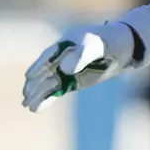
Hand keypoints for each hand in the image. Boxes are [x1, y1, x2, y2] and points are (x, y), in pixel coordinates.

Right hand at [21, 21, 138, 111]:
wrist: (123, 47)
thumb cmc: (109, 41)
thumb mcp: (97, 46)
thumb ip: (81, 55)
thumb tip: (64, 69)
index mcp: (64, 44)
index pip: (48, 57)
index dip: (38, 67)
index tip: (28, 77)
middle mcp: (62, 58)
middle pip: (44, 73)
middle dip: (34, 85)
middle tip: (25, 97)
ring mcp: (66, 70)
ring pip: (48, 84)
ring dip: (38, 94)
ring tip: (27, 105)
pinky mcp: (72, 81)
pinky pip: (56, 91)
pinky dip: (47, 99)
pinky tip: (37, 108)